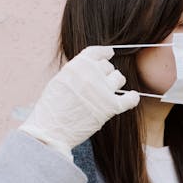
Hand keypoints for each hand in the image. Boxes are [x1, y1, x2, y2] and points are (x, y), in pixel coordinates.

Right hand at [19, 45, 139, 159]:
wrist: (50, 130)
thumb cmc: (51, 109)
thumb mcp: (60, 80)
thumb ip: (76, 72)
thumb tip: (91, 69)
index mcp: (78, 65)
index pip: (97, 52)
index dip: (104, 53)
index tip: (109, 53)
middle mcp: (92, 74)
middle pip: (108, 67)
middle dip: (105, 74)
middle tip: (99, 86)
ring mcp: (103, 90)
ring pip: (119, 78)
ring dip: (115, 84)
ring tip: (108, 94)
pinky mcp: (111, 107)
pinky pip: (130, 99)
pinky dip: (132, 98)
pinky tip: (132, 98)